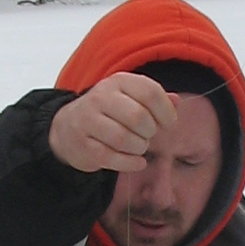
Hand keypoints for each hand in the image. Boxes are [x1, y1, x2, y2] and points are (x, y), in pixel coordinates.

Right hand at [49, 71, 175, 175]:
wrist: (67, 128)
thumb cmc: (108, 113)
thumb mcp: (130, 98)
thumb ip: (154, 99)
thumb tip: (176, 102)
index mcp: (118, 82)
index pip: (150, 92)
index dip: (165, 111)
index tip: (168, 124)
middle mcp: (101, 97)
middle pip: (138, 116)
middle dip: (150, 131)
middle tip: (149, 136)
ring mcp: (88, 121)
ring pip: (124, 138)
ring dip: (140, 147)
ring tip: (140, 147)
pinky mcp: (83, 145)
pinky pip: (112, 157)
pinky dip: (130, 163)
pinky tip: (137, 162)